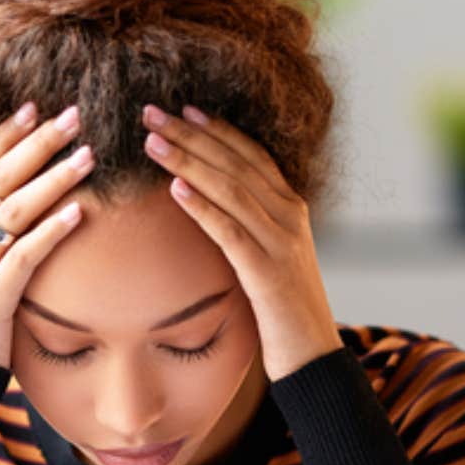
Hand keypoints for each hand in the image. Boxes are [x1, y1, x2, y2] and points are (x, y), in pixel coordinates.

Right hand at [0, 101, 94, 367]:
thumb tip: (34, 189)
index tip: (36, 106)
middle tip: (75, 117)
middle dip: (38, 144)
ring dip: (54, 180)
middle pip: (1, 178)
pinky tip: (79, 214)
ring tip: (88, 156)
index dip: (6, 134)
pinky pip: (24, 256)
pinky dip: (52, 231)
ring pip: (14, 210)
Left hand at [140, 103, 343, 380]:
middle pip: (236, 163)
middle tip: (151, 111)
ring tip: (152, 142)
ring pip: (231, 189)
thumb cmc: (283, 309)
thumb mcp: (268, 257)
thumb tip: (206, 203)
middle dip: (191, 135)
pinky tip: (175, 191)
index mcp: (291, 208)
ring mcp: (283, 243)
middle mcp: (290, 216)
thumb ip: (248, 227)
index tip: (182, 109)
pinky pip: (231, 232)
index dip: (217, 129)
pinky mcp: (269, 273)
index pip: (251, 155)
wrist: (314, 356)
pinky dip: (203, 208)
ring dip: (188, 162)